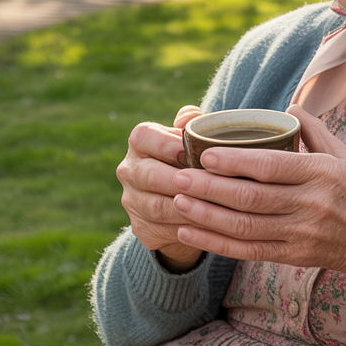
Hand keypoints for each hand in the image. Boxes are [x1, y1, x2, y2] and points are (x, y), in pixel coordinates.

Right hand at [116, 106, 203, 271]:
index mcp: (139, 141)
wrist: (183, 198)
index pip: (144, 137)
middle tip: (208, 182)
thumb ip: (192, 123)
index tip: (194, 152)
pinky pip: (165, 230)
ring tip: (216, 205)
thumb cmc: (193, 158)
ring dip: (188, 207)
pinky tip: (211, 224)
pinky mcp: (142, 228)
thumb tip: (191, 116)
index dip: (168, 145)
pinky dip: (189, 228)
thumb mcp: (192, 137)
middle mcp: (129, 170)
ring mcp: (132, 201)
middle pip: (149, 175)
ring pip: (157, 206)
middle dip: (180, 180)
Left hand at [169, 104, 345, 299]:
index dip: (235, 161)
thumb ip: (314, 130)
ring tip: (177, 202)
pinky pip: (248, 250)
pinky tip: (190, 231)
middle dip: (210, 189)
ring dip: (207, 216)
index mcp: (322, 174)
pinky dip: (216, 243)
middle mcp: (311, 204)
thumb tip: (286, 108)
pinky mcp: (294, 256)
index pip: (272, 166)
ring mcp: (301, 234)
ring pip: (245, 227)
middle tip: (178, 178)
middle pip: (251, 198)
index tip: (205, 155)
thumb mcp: (345, 155)